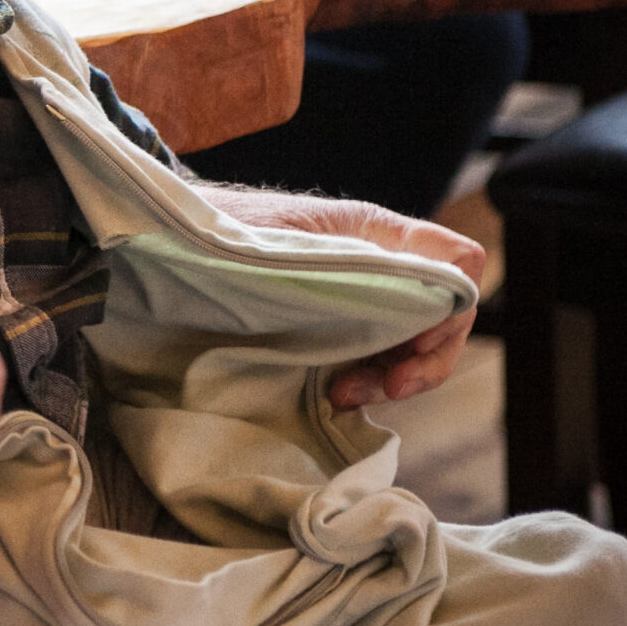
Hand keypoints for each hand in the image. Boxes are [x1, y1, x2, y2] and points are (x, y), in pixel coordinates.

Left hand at [195, 185, 485, 409]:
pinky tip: (331, 393)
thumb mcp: (288, 247)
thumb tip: (424, 287)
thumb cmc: (221, 229)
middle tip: (372, 392)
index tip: (408, 350)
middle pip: (442, 315)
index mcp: (377, 231)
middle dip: (420, 362)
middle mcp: (378, 261)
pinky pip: (374, 352)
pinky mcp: (333, 319)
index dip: (451, 313)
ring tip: (340, 396)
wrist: (167, 238)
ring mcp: (359, 292)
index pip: (459, 264)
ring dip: (388, 377)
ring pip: (410, 341)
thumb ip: (356, 263)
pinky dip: (364, 379)